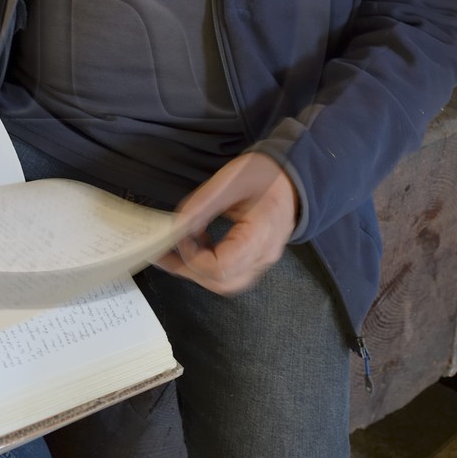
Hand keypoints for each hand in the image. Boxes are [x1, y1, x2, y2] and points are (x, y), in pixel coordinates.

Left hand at [156, 152, 299, 295]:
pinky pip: (230, 273)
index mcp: (260, 236)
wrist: (293, 178)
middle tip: (163, 252)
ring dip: (196, 270)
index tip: (180, 235)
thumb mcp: (230, 180)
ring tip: (175, 251)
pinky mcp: (256, 258)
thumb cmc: (265, 175)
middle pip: (222, 282)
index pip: (222, 267)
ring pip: (225, 283)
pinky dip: (208, 265)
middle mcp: (263, 256)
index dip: (193, 256)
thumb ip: (202, 205)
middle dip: (188, 270)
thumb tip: (176, 226)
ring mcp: (262, 261)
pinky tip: (196, 245)